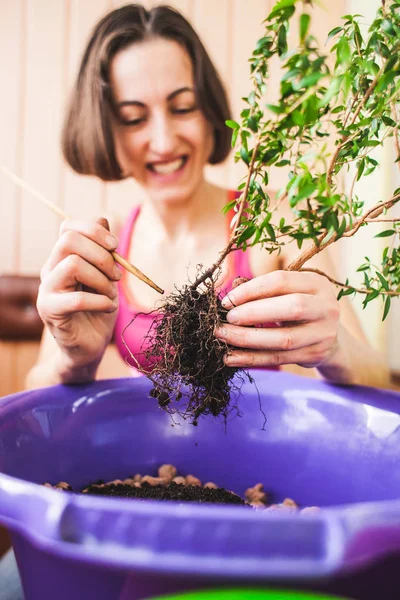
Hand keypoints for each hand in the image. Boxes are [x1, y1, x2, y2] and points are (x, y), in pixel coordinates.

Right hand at [37, 217, 120, 375]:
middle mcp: (50, 270)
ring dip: (101, 279)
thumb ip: (103, 250)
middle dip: (101, 254)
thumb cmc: (99, 309)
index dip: (93, 230)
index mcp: (63, 258)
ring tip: (111, 294)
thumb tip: (102, 217)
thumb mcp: (107, 276)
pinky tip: (108, 308)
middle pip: (68, 240)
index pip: (68, 227)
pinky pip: (76, 299)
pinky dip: (100, 301)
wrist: (90, 345)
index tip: (115, 246)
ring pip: (72, 264)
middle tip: (117, 275)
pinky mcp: (50, 311)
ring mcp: (47, 290)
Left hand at [215, 270, 340, 369]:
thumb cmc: (298, 308)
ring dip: (249, 338)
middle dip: (253, 313)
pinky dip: (252, 359)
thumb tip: (229, 291)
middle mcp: (326, 307)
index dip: (251, 289)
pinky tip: (231, 358)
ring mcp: (324, 333)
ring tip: (224, 337)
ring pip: (284, 339)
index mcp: (317, 283)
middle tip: (228, 319)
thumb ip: (262, 290)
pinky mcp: (315, 355)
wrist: (327, 338)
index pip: (281, 281)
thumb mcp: (288, 293)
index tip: (228, 300)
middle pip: (291, 308)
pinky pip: (279, 358)